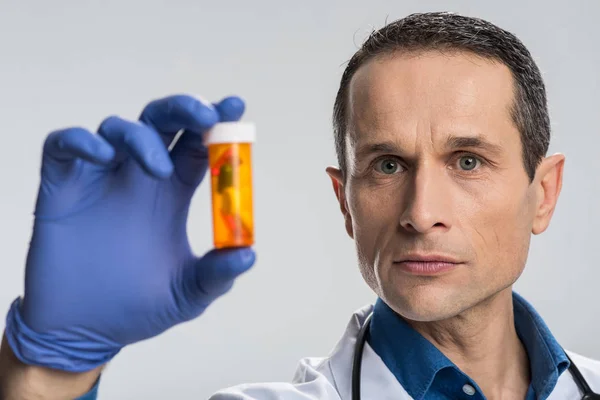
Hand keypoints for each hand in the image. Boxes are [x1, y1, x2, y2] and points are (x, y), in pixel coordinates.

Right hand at [4, 94, 255, 371]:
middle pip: (161, 122)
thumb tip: (249, 255)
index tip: (235, 105)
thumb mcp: (187, 294)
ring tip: (159, 169)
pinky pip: (64, 145)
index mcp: (171, 193)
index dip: (216, 123)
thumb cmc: (138, 307)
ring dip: (141, 136)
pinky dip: (82, 141)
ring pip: (118, 127)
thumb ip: (216, 274)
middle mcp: (138, 177)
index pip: (196, 144)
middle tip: (206, 115)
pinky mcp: (62, 186)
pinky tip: (104, 156)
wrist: (83, 333)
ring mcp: (100, 178)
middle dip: (184, 109)